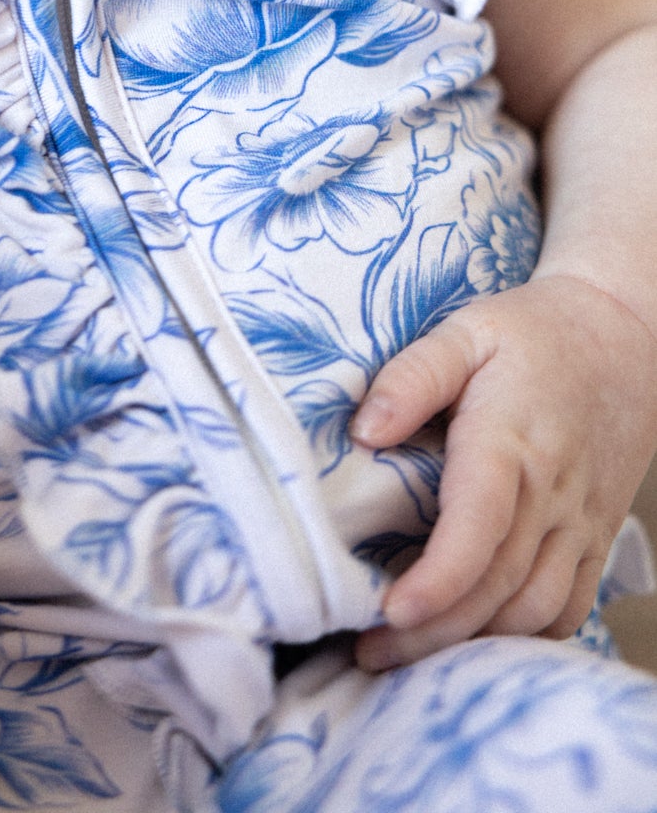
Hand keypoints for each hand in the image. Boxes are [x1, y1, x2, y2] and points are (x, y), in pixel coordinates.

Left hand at [349, 272, 656, 670]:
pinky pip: (567, 608)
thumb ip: (412, 376)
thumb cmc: (531, 334)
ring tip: (405, 653)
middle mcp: (552, 493)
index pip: (480, 526)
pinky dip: (522, 637)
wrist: (622, 338)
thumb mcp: (465, 331)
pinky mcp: (596, 539)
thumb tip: (363, 432)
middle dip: (433, 631)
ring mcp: (581, 522)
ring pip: (534, 609)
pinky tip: (473, 639)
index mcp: (512, 440)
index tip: (389, 610)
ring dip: (472, 642)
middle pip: (498, 585)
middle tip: (368, 652)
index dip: (438, 579)